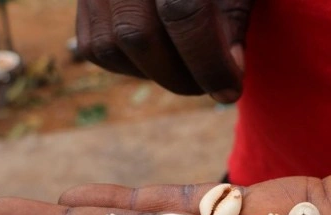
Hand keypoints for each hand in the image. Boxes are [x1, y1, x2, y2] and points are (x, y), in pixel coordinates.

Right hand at [76, 0, 248, 101]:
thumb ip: (235, 14)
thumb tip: (230, 71)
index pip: (181, 10)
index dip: (208, 61)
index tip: (231, 90)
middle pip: (136, 33)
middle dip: (182, 75)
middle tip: (213, 84)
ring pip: (110, 45)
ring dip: (157, 72)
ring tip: (191, 69)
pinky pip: (95, 48)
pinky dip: (132, 65)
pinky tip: (163, 57)